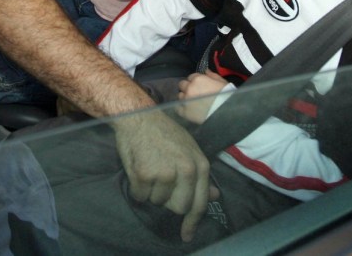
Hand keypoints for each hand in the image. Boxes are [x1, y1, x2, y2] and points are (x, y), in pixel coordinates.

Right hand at [114, 111, 216, 242]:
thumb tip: (214, 196)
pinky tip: (140, 168)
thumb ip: (201, 175)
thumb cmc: (165, 134)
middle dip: (168, 201)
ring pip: (157, 202)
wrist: (139, 117)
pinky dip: (138, 188)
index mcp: (200, 165)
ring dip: (152, 192)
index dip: (193, 222)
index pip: (200, 202)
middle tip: (162, 182)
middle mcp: (186, 171)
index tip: (187, 235)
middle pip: (178, 207)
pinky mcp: (144, 174)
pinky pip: (140, 196)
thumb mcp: (189, 150)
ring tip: (151, 168)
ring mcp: (164, 173)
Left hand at [176, 71, 227, 123]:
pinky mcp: (184, 112)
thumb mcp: (221, 82)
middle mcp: (189, 88)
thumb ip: (212, 75)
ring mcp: (185, 100)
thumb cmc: (226, 96)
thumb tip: (206, 70)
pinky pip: (178, 108)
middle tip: (194, 93)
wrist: (225, 113)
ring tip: (192, 102)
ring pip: (180, 96)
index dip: (195, 81)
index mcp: (198, 79)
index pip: (191, 77)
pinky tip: (188, 109)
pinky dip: (182, 108)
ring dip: (185, 97)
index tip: (199, 86)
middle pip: (182, 85)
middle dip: (187, 87)